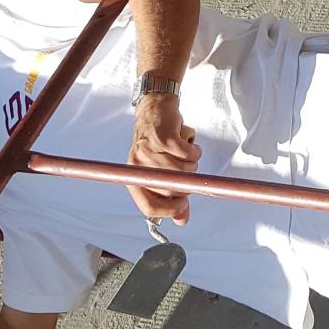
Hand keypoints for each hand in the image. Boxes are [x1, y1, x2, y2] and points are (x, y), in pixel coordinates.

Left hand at [129, 95, 200, 223]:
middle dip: (187, 182)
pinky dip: (194, 150)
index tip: (183, 204)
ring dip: (192, 163)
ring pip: (182, 171)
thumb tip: (182, 219)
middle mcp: (137, 167)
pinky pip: (187, 153)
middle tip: (187, 169)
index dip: (169, 210)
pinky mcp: (162, 137)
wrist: (155, 108)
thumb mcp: (160, 170)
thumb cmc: (158, 142)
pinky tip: (189, 144)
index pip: (149, 207)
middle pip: (170, 190)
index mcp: (134, 178)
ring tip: (186, 153)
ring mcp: (148, 151)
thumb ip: (171, 196)